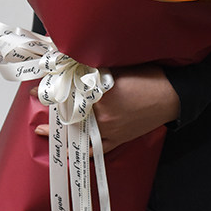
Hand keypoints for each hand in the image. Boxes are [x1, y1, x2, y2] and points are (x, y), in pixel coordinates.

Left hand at [33, 64, 179, 153]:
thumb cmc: (149, 76)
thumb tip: (74, 60)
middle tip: (38, 97)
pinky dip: (80, 150)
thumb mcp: (121, 65)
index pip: (68, 93)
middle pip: (70, 113)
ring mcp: (110, 131)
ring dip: (59, 130)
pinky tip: (68, 151)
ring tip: (41, 128)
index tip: (37, 86)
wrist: (173, 95)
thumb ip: (96, 66)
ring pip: (78, 132)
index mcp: (102, 95)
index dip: (51, 89)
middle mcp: (103, 116)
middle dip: (51, 106)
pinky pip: (95, 148)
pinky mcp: (118, 139)